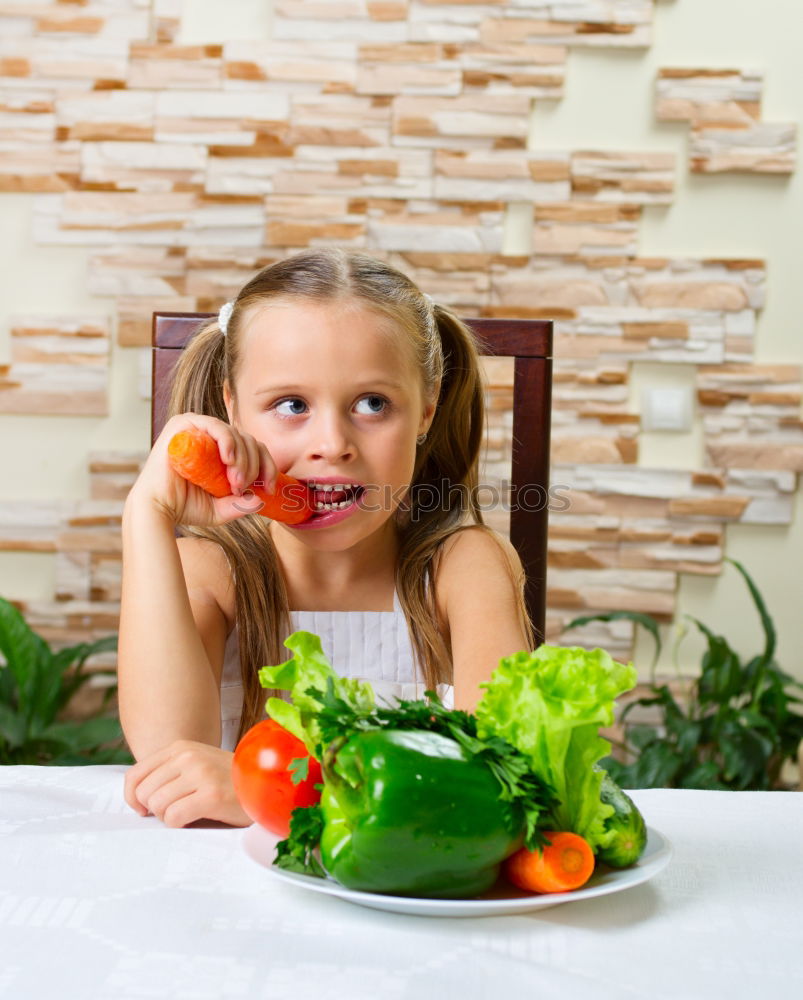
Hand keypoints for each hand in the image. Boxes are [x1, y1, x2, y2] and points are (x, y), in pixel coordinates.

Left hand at [124, 739, 251, 827]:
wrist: (264, 787)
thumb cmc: (226, 783)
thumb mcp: (195, 765)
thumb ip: (167, 773)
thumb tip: (135, 797)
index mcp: (181, 747)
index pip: (135, 775)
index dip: (133, 798)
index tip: (144, 809)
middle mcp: (189, 756)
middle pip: (144, 793)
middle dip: (155, 809)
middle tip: (176, 811)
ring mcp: (201, 774)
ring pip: (157, 806)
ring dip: (169, 817)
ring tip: (190, 812)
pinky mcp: (211, 795)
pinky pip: (174, 817)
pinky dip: (180, 825)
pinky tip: (197, 818)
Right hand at [128, 413, 276, 527]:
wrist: (158, 508)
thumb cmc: (186, 507)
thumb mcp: (223, 508)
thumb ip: (242, 504)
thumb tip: (261, 499)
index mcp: (221, 449)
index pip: (254, 449)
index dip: (267, 465)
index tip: (269, 487)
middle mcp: (211, 435)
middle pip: (248, 441)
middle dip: (252, 466)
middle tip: (241, 487)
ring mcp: (198, 426)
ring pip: (236, 435)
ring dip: (241, 460)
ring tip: (234, 482)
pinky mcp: (184, 424)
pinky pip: (216, 426)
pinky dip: (227, 442)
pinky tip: (228, 460)